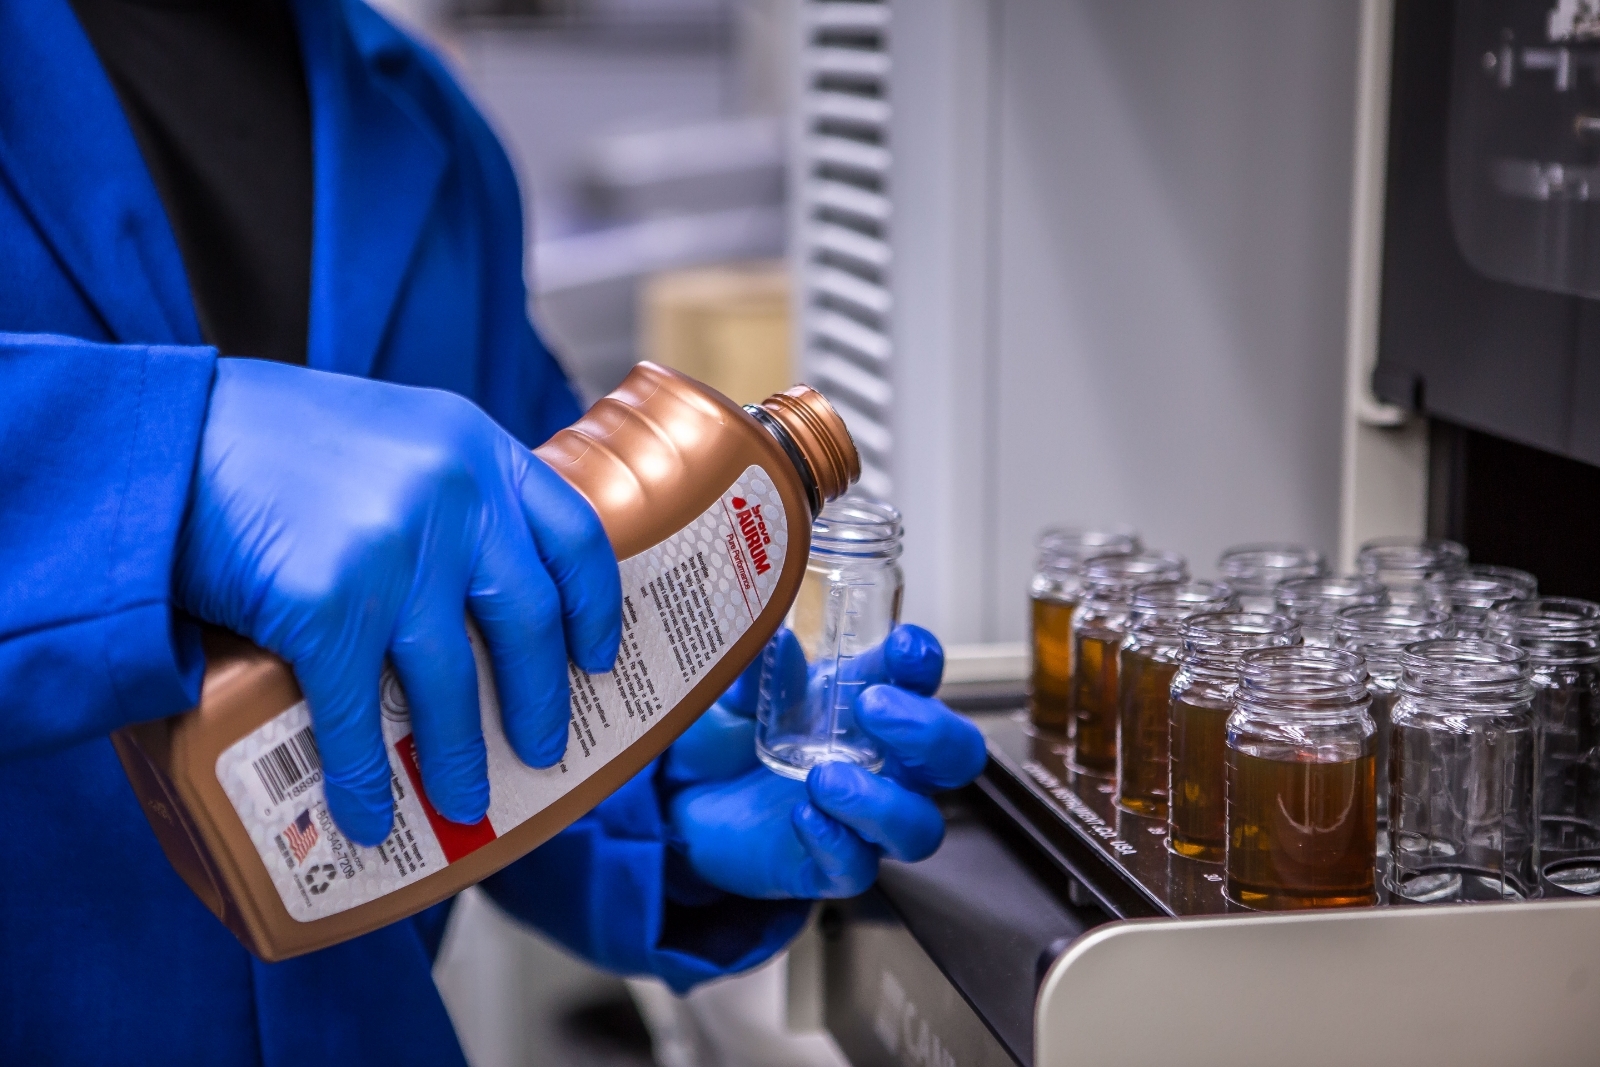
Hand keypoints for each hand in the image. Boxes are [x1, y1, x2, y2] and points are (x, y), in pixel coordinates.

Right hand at [175, 359, 619, 844]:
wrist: (163, 434)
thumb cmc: (271, 440)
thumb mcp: (394, 435)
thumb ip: (447, 494)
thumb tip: (477, 596)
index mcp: (478, 447)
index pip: (575, 537)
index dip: (595, 607)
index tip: (598, 656)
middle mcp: (454, 494)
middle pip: (526, 620)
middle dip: (539, 698)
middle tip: (545, 746)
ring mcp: (394, 550)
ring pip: (451, 681)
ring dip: (459, 756)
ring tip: (465, 801)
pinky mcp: (326, 604)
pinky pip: (361, 715)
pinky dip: (365, 778)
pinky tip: (367, 814)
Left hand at [664, 625, 986, 898]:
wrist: (684, 799)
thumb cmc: (733, 739)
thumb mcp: (736, 694)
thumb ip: (755, 671)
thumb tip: (775, 640)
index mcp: (871, 706)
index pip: (922, 679)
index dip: (924, 661)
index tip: (902, 646)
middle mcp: (885, 765)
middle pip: (955, 756)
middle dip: (929, 732)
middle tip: (873, 707)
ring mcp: (864, 820)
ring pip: (919, 827)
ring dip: (883, 802)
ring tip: (825, 777)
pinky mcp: (831, 865)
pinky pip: (856, 869)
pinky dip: (836, 843)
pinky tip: (804, 816)